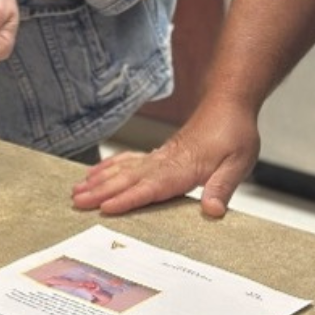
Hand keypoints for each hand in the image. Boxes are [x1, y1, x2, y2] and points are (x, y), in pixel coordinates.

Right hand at [71, 100, 259, 217]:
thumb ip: (222, 187)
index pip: (151, 187)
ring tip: (77, 190)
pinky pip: (129, 160)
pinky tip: (97, 172)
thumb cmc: (235, 132)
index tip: (105, 207)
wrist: (229, 102)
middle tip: (76, 201)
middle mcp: (165, 160)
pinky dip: (110, 166)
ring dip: (100, 180)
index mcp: (183, 167)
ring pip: (123, 169)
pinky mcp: (159, 152)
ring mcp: (159, 155)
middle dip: (101, 191)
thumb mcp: (238, 162)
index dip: (128, 198)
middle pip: (128, 178)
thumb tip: (211, 212)